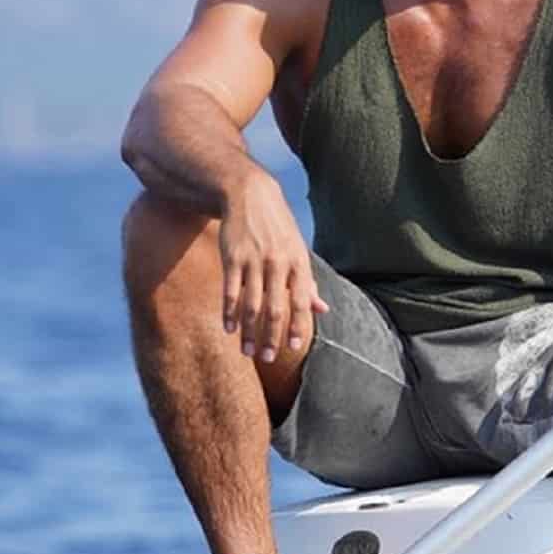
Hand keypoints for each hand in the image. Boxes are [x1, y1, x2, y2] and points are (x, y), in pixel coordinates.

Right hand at [219, 171, 327, 361]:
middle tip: (267, 358)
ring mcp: (254, 260)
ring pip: (251, 305)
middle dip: (271, 337)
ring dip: (249, 332)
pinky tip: (229, 329)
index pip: (300, 301)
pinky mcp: (232, 257)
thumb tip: (323, 309)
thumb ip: (308, 282)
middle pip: (275, 308)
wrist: (249, 194)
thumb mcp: (298, 249)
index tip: (294, 348)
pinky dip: (230, 312)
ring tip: (247, 352)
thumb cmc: (278, 227)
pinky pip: (231, 291)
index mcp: (298, 262)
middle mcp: (278, 263)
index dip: (298, 326)